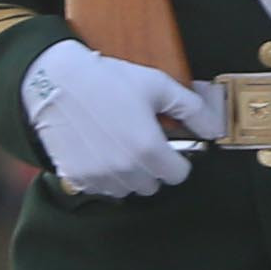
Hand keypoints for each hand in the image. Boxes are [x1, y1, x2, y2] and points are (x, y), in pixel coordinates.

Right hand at [25, 39, 198, 197]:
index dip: (176, 159)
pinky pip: (100, 188)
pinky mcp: (77, 177)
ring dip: (128, 174)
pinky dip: (103, 176)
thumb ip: (192, 109)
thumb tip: (214, 130)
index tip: (168, 147)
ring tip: (119, 145)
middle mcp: (124, 169)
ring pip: (126, 189)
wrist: (56, 80)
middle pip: (153, 185)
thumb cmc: (107, 80)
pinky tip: (99, 151)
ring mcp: (99, 176)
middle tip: (140, 141)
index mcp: (148, 149)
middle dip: (152, 167)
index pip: (178, 175)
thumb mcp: (157, 85)